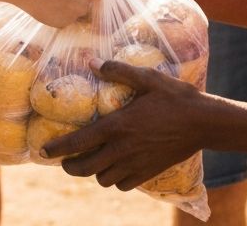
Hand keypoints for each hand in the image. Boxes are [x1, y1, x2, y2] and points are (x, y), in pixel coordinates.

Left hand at [43, 59, 203, 188]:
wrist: (203, 122)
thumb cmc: (174, 96)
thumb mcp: (146, 77)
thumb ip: (117, 70)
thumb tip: (91, 62)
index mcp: (118, 125)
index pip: (78, 142)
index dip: (57, 148)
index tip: (42, 151)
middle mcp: (123, 149)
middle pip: (85, 168)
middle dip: (70, 166)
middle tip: (64, 159)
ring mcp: (136, 164)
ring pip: (103, 179)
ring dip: (94, 171)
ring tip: (92, 159)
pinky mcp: (149, 172)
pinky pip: (124, 184)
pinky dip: (116, 179)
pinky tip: (117, 166)